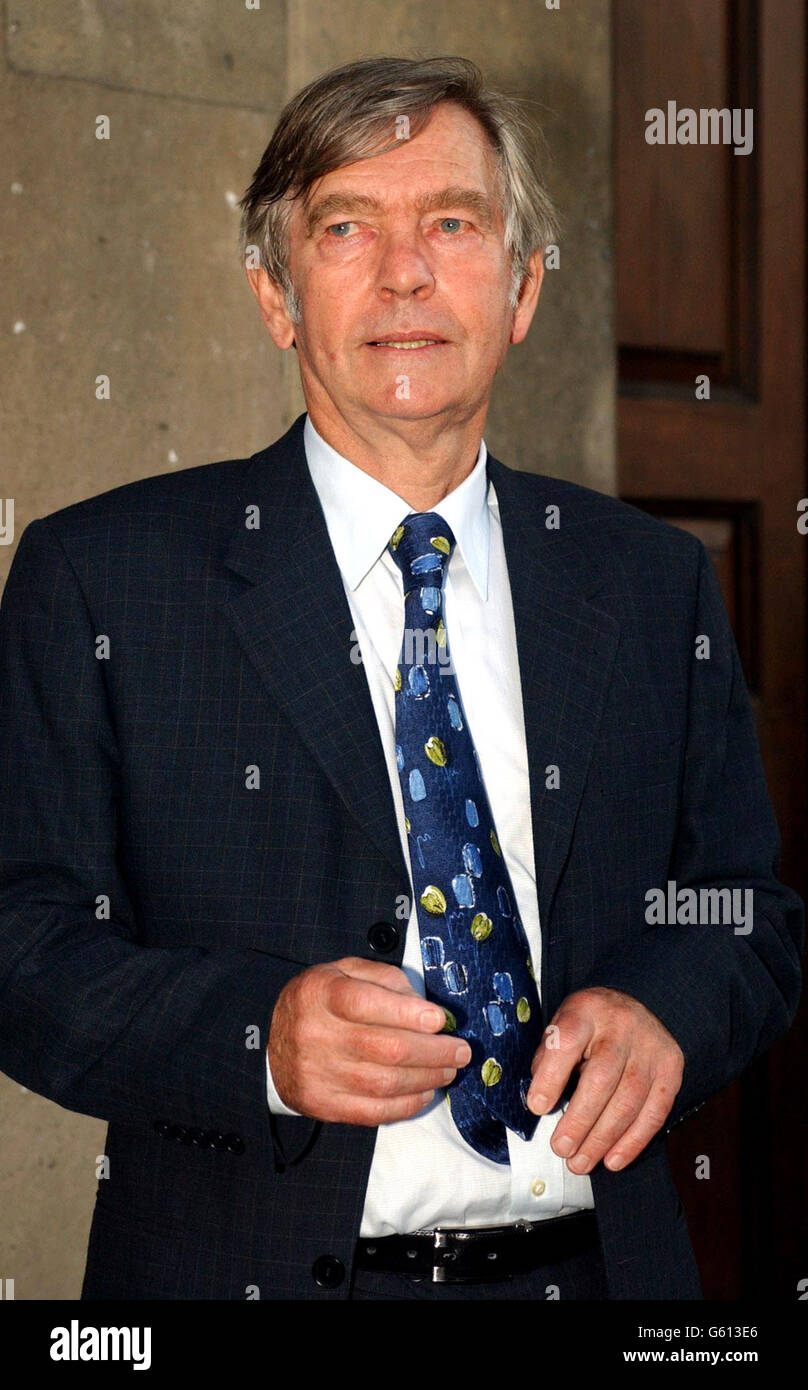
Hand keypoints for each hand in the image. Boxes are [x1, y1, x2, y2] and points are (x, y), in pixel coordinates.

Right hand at [268, 956, 471, 1123]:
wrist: (275, 1044)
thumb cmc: (321, 1002)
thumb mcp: (345, 972)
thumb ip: (385, 980)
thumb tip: (425, 1008)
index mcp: (321, 994)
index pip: (366, 1004)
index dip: (407, 1014)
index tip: (440, 1020)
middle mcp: (316, 1034)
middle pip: (385, 1049)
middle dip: (433, 1052)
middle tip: (460, 1051)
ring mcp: (318, 1074)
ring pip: (384, 1083)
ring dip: (427, 1079)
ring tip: (448, 1070)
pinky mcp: (323, 1104)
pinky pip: (373, 1111)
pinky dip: (407, 1105)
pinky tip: (425, 1092)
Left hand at [526, 986, 683, 1173]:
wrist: (638, 1004)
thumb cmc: (591, 1024)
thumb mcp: (562, 1024)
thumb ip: (549, 1058)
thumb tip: (541, 1103)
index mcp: (586, 1011)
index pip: (566, 1042)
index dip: (551, 1078)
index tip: (537, 1107)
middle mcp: (621, 1026)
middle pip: (602, 1078)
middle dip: (579, 1120)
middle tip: (561, 1149)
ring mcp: (650, 1047)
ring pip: (629, 1100)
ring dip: (603, 1139)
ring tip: (580, 1162)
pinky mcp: (670, 1068)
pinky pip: (654, 1111)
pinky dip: (633, 1141)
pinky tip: (613, 1159)